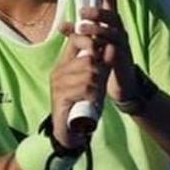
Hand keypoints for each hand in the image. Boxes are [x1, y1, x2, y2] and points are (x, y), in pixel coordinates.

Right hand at [49, 27, 109, 147]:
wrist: (71, 130)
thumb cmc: (84, 103)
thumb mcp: (95, 80)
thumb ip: (102, 64)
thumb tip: (112, 46)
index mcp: (65, 63)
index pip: (76, 39)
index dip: (92, 43)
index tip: (100, 56)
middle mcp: (59, 70)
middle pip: (88, 59)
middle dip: (100, 73)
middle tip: (98, 86)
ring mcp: (57, 83)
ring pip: (89, 74)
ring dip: (97, 87)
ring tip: (94, 96)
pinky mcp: (60, 96)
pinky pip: (85, 88)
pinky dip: (93, 96)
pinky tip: (90, 102)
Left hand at [70, 4, 138, 104]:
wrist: (122, 84)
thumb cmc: (105, 60)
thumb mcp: (92, 44)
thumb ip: (79, 34)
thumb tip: (62, 25)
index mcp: (112, 25)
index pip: (111, 4)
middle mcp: (120, 32)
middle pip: (112, 16)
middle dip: (97, 12)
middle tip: (81, 12)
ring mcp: (123, 45)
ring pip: (112, 32)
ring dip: (97, 29)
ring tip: (81, 29)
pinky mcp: (123, 58)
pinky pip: (114, 50)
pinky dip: (102, 48)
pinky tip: (92, 48)